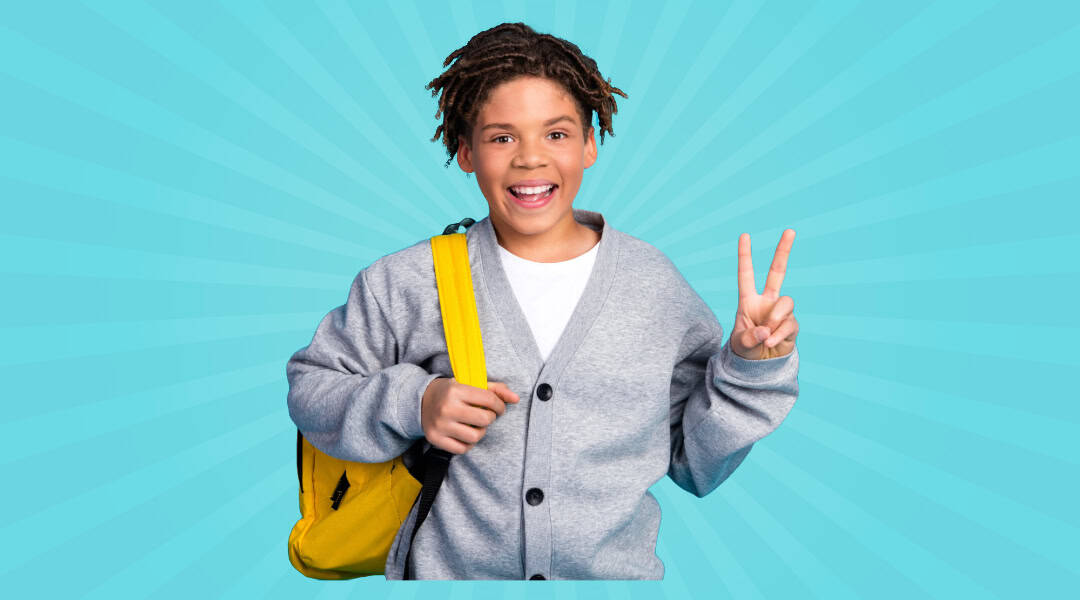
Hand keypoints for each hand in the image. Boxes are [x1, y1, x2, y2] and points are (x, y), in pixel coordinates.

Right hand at [421, 378, 519, 453]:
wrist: (419, 400)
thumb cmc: (451, 392)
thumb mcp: (470, 384)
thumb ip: (495, 389)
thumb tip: (516, 399)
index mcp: (456, 390)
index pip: (489, 400)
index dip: (500, 405)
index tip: (498, 408)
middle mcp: (447, 408)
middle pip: (485, 420)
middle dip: (490, 418)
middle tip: (485, 416)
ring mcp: (440, 425)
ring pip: (475, 437)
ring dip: (480, 432)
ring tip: (474, 425)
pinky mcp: (435, 439)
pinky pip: (462, 449)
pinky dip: (468, 444)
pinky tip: (464, 434)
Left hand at [729, 229, 799, 359]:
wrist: (760, 366)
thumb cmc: (745, 350)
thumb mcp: (740, 345)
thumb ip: (749, 337)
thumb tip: (765, 330)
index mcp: (748, 301)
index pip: (746, 274)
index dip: (745, 256)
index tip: (744, 235)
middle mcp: (767, 301)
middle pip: (778, 272)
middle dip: (783, 251)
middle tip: (790, 230)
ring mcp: (781, 312)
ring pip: (786, 302)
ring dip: (776, 318)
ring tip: (766, 335)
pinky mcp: (792, 324)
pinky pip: (790, 323)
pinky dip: (779, 334)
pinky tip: (771, 343)